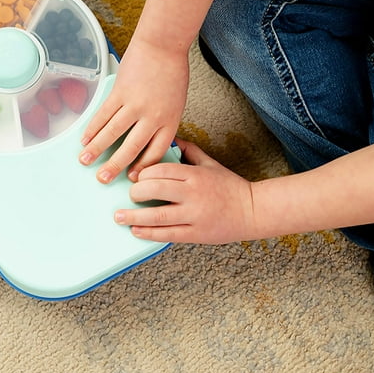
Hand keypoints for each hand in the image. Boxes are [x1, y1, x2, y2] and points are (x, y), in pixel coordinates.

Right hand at [79, 38, 188, 183]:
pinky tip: (84, 137)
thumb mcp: (175, 102)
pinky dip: (92, 127)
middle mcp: (153, 116)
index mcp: (170, 121)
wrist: (164, 45)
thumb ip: (161, 121)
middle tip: (103, 179)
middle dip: (116, 166)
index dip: (142, 167)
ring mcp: (135, 104)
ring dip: (96, 148)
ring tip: (85, 161)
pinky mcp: (121, 92)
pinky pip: (103, 114)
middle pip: (132, 148)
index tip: (131, 178)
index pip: (155, 152)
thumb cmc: (172, 71)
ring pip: (113, 133)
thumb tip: (146, 137)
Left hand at [115, 139, 255, 243]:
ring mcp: (194, 214)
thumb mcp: (209, 163)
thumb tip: (170, 138)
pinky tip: (136, 231)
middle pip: (155, 190)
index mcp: (194, 174)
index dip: (142, 174)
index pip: (160, 170)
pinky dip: (149, 233)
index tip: (134, 178)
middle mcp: (193, 193)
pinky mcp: (197, 233)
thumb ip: (189, 150)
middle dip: (136, 192)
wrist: (254, 211)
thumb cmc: (230, 186)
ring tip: (119, 217)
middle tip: (129, 195)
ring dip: (134, 216)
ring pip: (158, 215)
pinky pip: (167, 234)